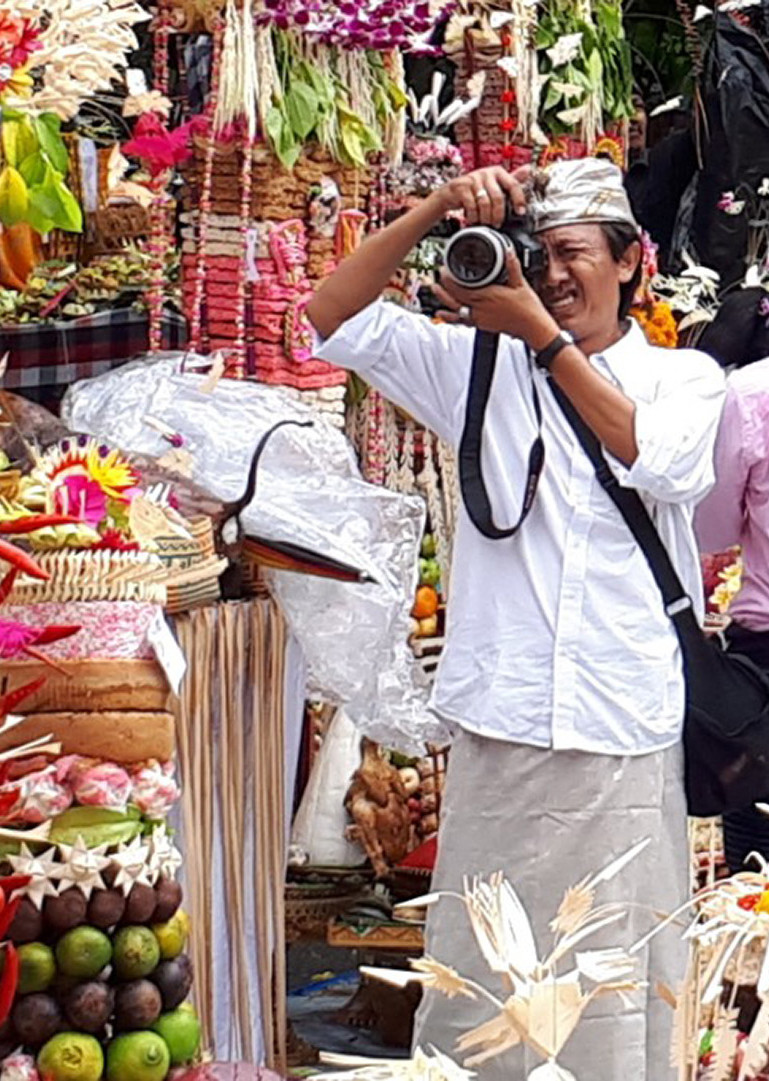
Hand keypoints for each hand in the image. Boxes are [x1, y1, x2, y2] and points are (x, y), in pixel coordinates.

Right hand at [431, 166, 529, 226]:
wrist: (450, 193)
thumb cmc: (474, 190)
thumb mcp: (494, 184)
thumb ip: (510, 180)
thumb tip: (528, 169)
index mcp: (497, 172)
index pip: (513, 184)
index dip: (518, 199)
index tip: (520, 212)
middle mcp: (486, 173)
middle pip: (498, 197)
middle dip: (498, 214)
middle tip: (497, 223)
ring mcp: (473, 179)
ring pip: (485, 203)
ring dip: (485, 217)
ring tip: (484, 222)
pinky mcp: (461, 187)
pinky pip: (472, 206)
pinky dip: (473, 216)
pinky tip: (473, 219)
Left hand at [433, 250, 558, 347]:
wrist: (532, 328)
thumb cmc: (528, 309)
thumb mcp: (520, 283)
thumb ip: (512, 266)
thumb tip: (508, 251)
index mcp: (488, 295)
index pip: (461, 286)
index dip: (449, 278)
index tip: (444, 269)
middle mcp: (480, 308)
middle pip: (455, 296)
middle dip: (444, 285)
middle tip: (438, 275)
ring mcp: (479, 318)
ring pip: (455, 309)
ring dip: (443, 299)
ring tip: (434, 289)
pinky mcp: (481, 325)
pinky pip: (462, 320)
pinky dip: (450, 317)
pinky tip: (442, 313)